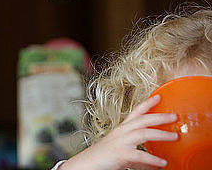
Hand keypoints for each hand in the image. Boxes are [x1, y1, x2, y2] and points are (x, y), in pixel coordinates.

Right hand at [61, 94, 177, 169]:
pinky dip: (153, 159)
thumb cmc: (103, 159)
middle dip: (159, 116)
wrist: (85, 165)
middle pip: (142, 120)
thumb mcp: (124, 154)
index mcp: (121, 130)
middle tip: (174, 115)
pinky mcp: (121, 154)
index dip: (147, 104)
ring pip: (143, 133)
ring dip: (160, 134)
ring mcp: (120, 142)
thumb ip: (140, 157)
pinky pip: (140, 155)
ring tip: (174, 136)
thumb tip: (158, 163)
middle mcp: (121, 132)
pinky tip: (163, 163)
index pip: (135, 113)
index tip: (158, 96)